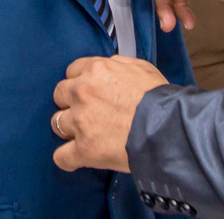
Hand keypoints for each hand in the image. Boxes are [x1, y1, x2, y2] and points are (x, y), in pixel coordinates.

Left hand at [51, 56, 168, 172]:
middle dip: (70, 103)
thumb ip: (118, 64)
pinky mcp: (84, 149)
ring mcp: (80, 121)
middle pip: (59, 95)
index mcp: (96, 70)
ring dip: (69, 129)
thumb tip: (109, 66)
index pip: (71, 72)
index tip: (87, 92)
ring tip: (84, 134)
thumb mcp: (142, 68)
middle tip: (85, 111)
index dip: (80, 82)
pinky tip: (76, 157)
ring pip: (57, 123)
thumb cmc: (159, 99)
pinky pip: (61, 156)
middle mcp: (83, 92)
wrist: (167, 127)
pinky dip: (68, 159)